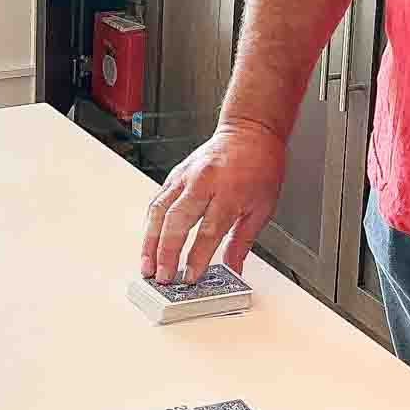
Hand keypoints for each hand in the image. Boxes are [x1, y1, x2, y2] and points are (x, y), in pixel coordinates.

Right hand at [141, 121, 285, 285]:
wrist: (250, 132)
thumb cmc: (260, 166)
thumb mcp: (263, 207)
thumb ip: (243, 241)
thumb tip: (234, 268)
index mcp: (229, 192)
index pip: (209, 231)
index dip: (197, 257)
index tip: (191, 277)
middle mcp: (203, 182)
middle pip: (176, 221)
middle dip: (165, 253)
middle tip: (162, 277)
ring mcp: (185, 177)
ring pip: (159, 211)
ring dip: (150, 241)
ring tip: (146, 265)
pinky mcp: (175, 175)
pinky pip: (157, 201)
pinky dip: (151, 225)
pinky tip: (149, 242)